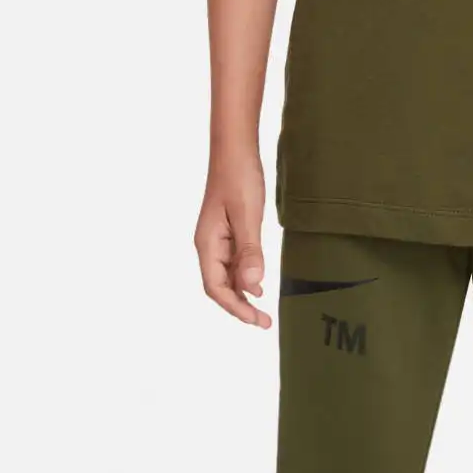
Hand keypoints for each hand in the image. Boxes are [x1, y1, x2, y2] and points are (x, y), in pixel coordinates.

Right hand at [196, 155, 271, 326]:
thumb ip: (249, 251)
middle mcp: (208, 245)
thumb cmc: (239, 178)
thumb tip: (251, 286)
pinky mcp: (228, 231)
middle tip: (264, 322)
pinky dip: (245, 277)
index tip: (256, 320)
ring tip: (262, 311)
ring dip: (243, 294)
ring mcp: (217, 239)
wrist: (235, 149)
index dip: (235, 308)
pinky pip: (233, 262)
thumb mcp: (248, 215)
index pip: (215, 288)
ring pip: (226, 276)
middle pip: (219, 286)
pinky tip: (257, 285)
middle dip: (240, 307)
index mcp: (207, 244)